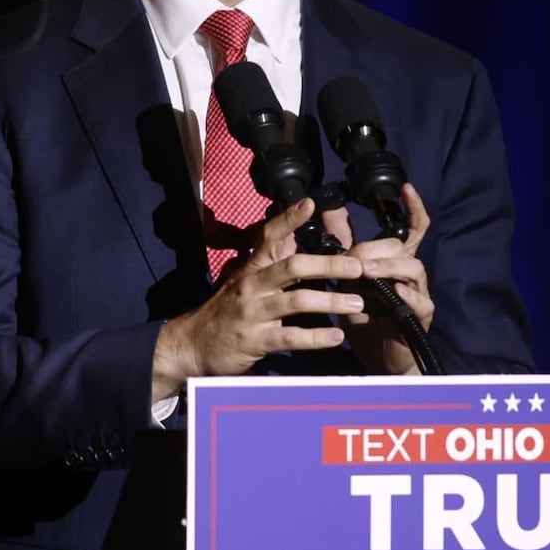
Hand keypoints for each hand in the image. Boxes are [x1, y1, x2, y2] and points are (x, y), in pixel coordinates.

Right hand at [151, 197, 364, 398]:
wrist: (191, 345)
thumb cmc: (226, 312)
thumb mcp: (245, 281)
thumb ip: (270, 262)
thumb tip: (294, 236)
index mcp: (252, 268)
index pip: (269, 236)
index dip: (288, 219)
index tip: (310, 203)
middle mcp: (253, 285)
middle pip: (293, 266)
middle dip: (328, 265)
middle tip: (358, 267)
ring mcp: (254, 312)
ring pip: (297, 301)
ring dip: (331, 301)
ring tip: (357, 304)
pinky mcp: (255, 340)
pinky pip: (290, 337)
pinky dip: (316, 338)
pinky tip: (336, 337)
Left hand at [320, 183, 433, 375]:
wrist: (375, 356)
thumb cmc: (364, 315)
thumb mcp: (349, 276)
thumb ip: (343, 242)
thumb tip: (329, 208)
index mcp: (395, 261)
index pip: (412, 228)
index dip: (413, 207)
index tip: (406, 187)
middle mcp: (410, 273)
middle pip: (404, 246)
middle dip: (377, 248)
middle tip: (353, 257)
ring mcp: (419, 293)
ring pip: (413, 267)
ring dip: (389, 266)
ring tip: (367, 271)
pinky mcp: (422, 316)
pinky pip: (420, 300)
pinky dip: (406, 295)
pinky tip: (394, 293)